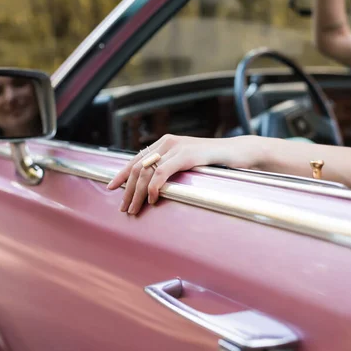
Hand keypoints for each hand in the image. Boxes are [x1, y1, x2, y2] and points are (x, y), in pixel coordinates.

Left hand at [107, 134, 249, 214]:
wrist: (239, 152)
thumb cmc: (215, 162)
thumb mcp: (189, 163)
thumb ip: (172, 168)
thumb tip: (154, 184)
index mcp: (165, 143)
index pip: (136, 159)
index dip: (122, 174)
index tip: (111, 188)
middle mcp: (167, 142)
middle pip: (137, 166)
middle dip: (128, 189)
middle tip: (124, 208)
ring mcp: (176, 147)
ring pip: (146, 170)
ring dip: (137, 193)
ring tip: (134, 208)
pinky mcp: (186, 154)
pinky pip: (162, 172)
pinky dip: (154, 186)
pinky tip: (152, 198)